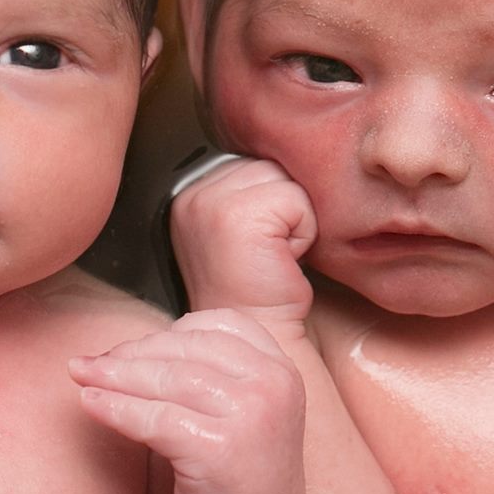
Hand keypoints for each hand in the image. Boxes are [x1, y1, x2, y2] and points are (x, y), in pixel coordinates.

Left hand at [71, 310, 304, 493]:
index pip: (217, 325)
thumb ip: (205, 369)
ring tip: (81, 376)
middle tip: (89, 362)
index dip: (167, 333)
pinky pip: (155, 420)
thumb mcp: (236, 407)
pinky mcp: (221, 449)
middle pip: (187, 349)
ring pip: (168, 380)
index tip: (129, 349)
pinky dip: (117, 410)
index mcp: (280, 367)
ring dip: (115, 376)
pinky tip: (90, 405)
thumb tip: (127, 346)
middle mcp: (275, 384)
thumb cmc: (232, 470)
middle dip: (132, 353)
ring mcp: (253, 415)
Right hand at [170, 158, 317, 334]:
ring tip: (274, 254)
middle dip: (285, 208)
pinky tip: (281, 260)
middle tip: (269, 252)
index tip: (261, 244)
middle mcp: (192, 193)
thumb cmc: (257, 291)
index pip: (254, 164)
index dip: (273, 204)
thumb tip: (285, 159)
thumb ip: (249, 191)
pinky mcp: (237, 215)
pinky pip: (297, 200)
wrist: (256, 335)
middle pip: (270, 166)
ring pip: (285, 179)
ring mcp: (210, 202)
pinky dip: (303, 232)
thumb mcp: (242, 230)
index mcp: (189, 194)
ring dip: (295, 218)